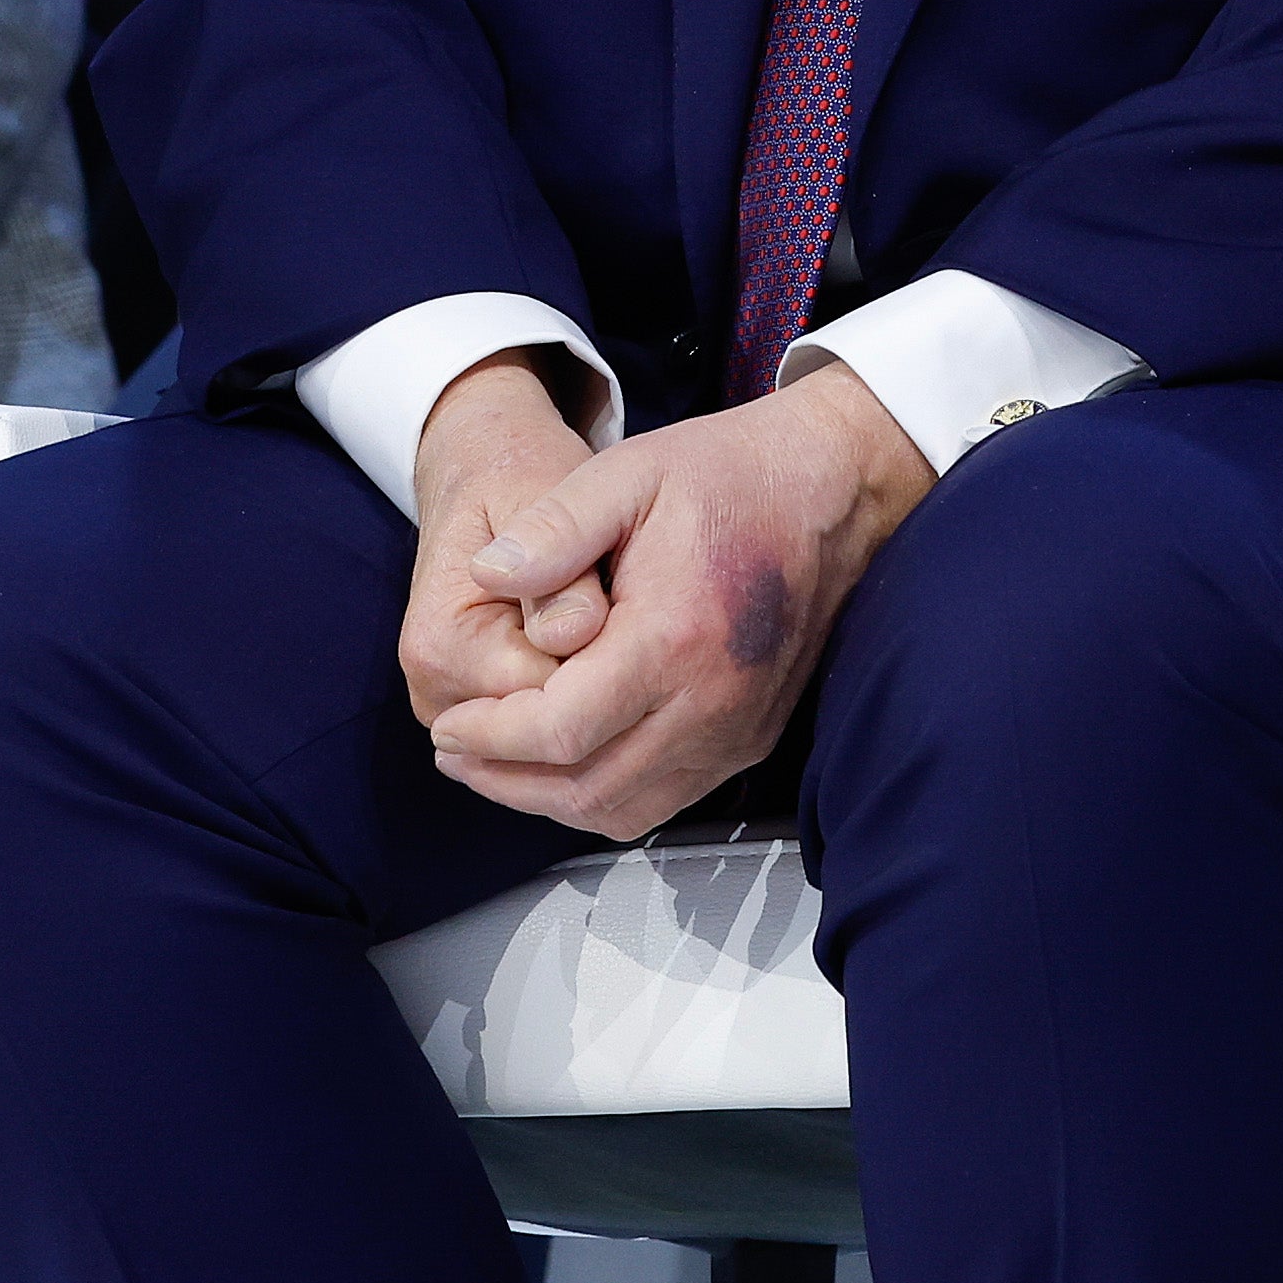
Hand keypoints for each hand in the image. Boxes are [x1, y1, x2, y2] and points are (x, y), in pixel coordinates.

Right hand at [402, 355, 612, 725]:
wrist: (483, 467)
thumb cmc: (519, 478)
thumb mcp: (546, 496)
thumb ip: (564, 569)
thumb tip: (575, 635)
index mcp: (440, 649)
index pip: (548, 699)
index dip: (602, 658)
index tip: (617, 595)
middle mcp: (437, 694)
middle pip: (552, 727)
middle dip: (600, 675)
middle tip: (612, 598)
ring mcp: (457, 711)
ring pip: (556, 733)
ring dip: (593, 683)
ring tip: (595, 611)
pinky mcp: (481, 716)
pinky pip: (552, 727)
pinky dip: (582, 691)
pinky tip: (588, 638)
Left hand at [421, 362, 939, 840]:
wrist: (832, 490)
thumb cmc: (733, 476)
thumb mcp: (626, 474)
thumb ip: (551, 530)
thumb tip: (485, 576)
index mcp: (675, 637)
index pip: (561, 730)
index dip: (492, 738)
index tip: (449, 724)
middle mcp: (713, 702)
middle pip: (587, 787)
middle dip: (505, 781)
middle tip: (454, 754)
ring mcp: (738, 729)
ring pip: (625, 808)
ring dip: (549, 801)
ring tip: (495, 767)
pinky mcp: (750, 738)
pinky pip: (664, 798)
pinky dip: (604, 797)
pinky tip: (565, 764)